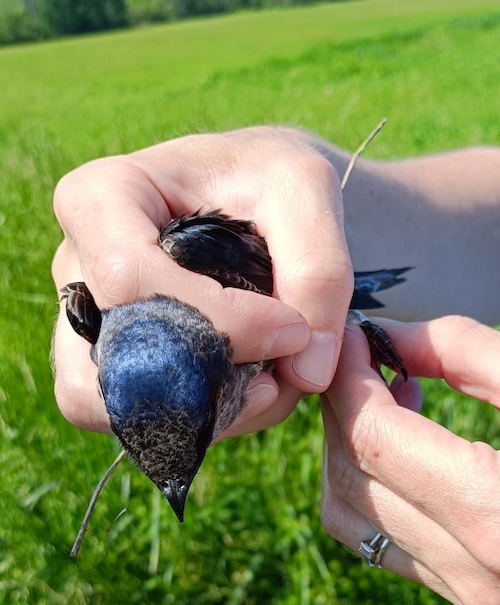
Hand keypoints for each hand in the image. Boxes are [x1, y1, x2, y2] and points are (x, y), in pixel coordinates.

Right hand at [52, 126, 352, 435]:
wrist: (261, 201)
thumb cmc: (271, 179)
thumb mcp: (307, 190)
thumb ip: (319, 272)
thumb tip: (306, 374)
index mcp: (99, 198)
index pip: (129, 280)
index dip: (215, 322)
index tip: (292, 329)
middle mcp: (75, 267)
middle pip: (113, 356)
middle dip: (208, 381)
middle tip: (279, 373)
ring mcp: (88, 326)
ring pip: (118, 408)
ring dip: (208, 415)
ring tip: (270, 385)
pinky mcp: (112, 372)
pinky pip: (141, 425)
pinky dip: (209, 423)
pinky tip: (254, 391)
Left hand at [321, 316, 499, 604]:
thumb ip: (461, 350)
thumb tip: (380, 338)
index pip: (376, 439)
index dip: (350, 378)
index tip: (351, 334)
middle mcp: (478, 572)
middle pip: (353, 475)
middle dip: (344, 409)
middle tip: (366, 358)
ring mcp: (471, 595)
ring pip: (349, 517)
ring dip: (350, 451)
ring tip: (395, 400)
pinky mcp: (469, 599)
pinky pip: (378, 542)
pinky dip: (373, 489)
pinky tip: (410, 447)